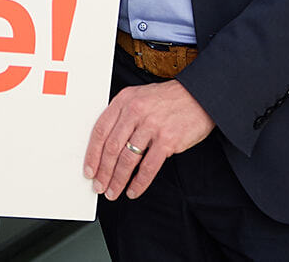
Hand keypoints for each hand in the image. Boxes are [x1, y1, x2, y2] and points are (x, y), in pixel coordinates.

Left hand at [83, 80, 213, 199]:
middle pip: (111, 148)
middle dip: (103, 172)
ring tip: (113, 191)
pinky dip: (139, 182)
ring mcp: (152, 126)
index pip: (100, 130)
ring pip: (128, 159)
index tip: (89, 170)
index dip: (92, 154)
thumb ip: (121, 116)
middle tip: (99, 186)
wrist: (199, 96)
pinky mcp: (167, 140)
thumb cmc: (167, 99)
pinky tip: (134, 190)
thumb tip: (105, 146)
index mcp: (124, 100)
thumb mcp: (138, 98)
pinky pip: (149, 167)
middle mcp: (135, 111)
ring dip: (118, 180)